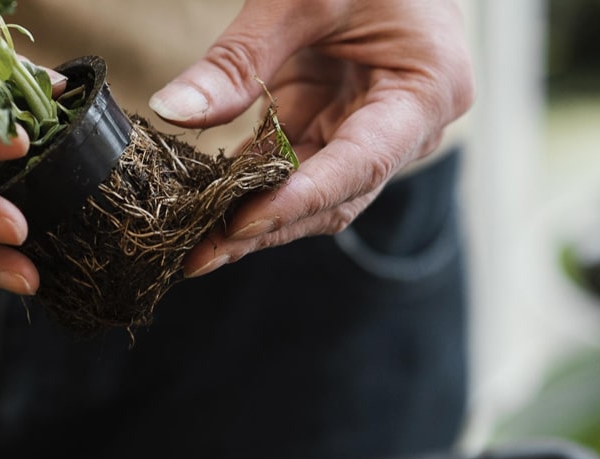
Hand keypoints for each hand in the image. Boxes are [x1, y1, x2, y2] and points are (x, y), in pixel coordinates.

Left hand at [146, 0, 474, 276]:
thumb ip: (240, 60)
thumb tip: (175, 112)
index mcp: (425, 90)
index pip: (360, 164)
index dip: (298, 200)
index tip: (240, 227)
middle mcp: (406, 124)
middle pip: (334, 196)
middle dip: (264, 228)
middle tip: (198, 257)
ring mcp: (370, 126)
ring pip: (308, 191)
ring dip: (250, 215)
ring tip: (192, 244)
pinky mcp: (334, 120)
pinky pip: (290, 165)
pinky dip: (247, 184)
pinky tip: (203, 206)